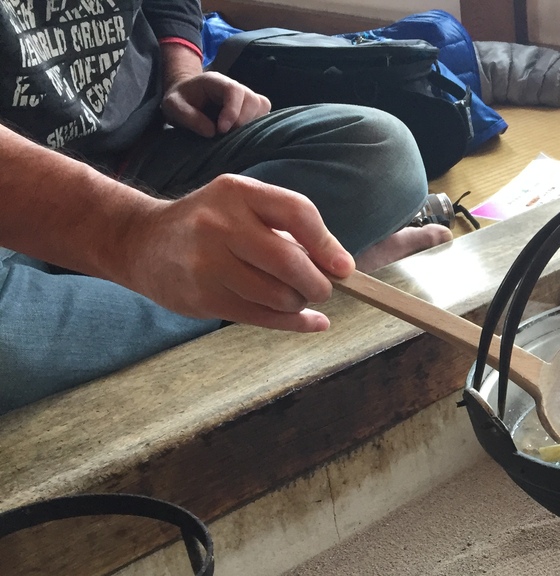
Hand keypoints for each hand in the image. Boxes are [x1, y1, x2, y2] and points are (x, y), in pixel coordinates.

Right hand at [119, 174, 354, 330]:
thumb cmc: (209, 225)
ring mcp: (208, 262)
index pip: (297, 212)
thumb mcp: (242, 206)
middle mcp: (220, 224)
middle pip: (290, 262)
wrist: (141, 242)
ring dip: (299, 303)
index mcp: (238, 193)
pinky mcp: (204, 297)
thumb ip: (287, 228)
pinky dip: (295, 323)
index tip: (344, 268)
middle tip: (321, 289)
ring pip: (278, 296)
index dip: (326, 244)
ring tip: (293, 296)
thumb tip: (340, 267)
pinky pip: (263, 318)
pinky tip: (310, 322)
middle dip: (318, 283)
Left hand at [162, 72, 270, 136]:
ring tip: (233, 134)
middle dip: (242, 121)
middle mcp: (235, 87)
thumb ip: (188, 116)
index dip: (232, 111)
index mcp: (216, 81)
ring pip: (262, 107)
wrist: (186, 100)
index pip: (234, 90)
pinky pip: (264, 116)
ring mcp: (245, 98)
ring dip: (251, 124)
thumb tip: (212, 132)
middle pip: (253, 100)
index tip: (221, 130)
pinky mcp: (251, 110)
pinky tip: (241, 134)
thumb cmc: (180, 101)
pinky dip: (257, 126)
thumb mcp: (173, 106)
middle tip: (226, 135)